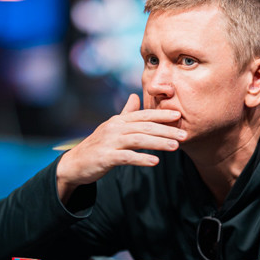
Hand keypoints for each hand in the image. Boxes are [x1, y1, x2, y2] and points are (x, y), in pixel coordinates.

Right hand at [56, 94, 184, 201]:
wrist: (75, 163)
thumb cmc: (97, 145)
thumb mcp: (111, 127)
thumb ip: (125, 113)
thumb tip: (135, 96)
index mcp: (119, 121)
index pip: (143, 115)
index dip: (161, 114)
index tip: (178, 115)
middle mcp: (114, 128)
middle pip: (144, 127)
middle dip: (166, 130)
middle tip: (184, 134)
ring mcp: (110, 142)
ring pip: (138, 140)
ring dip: (158, 143)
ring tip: (175, 147)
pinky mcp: (106, 157)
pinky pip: (127, 157)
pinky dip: (142, 159)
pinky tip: (155, 162)